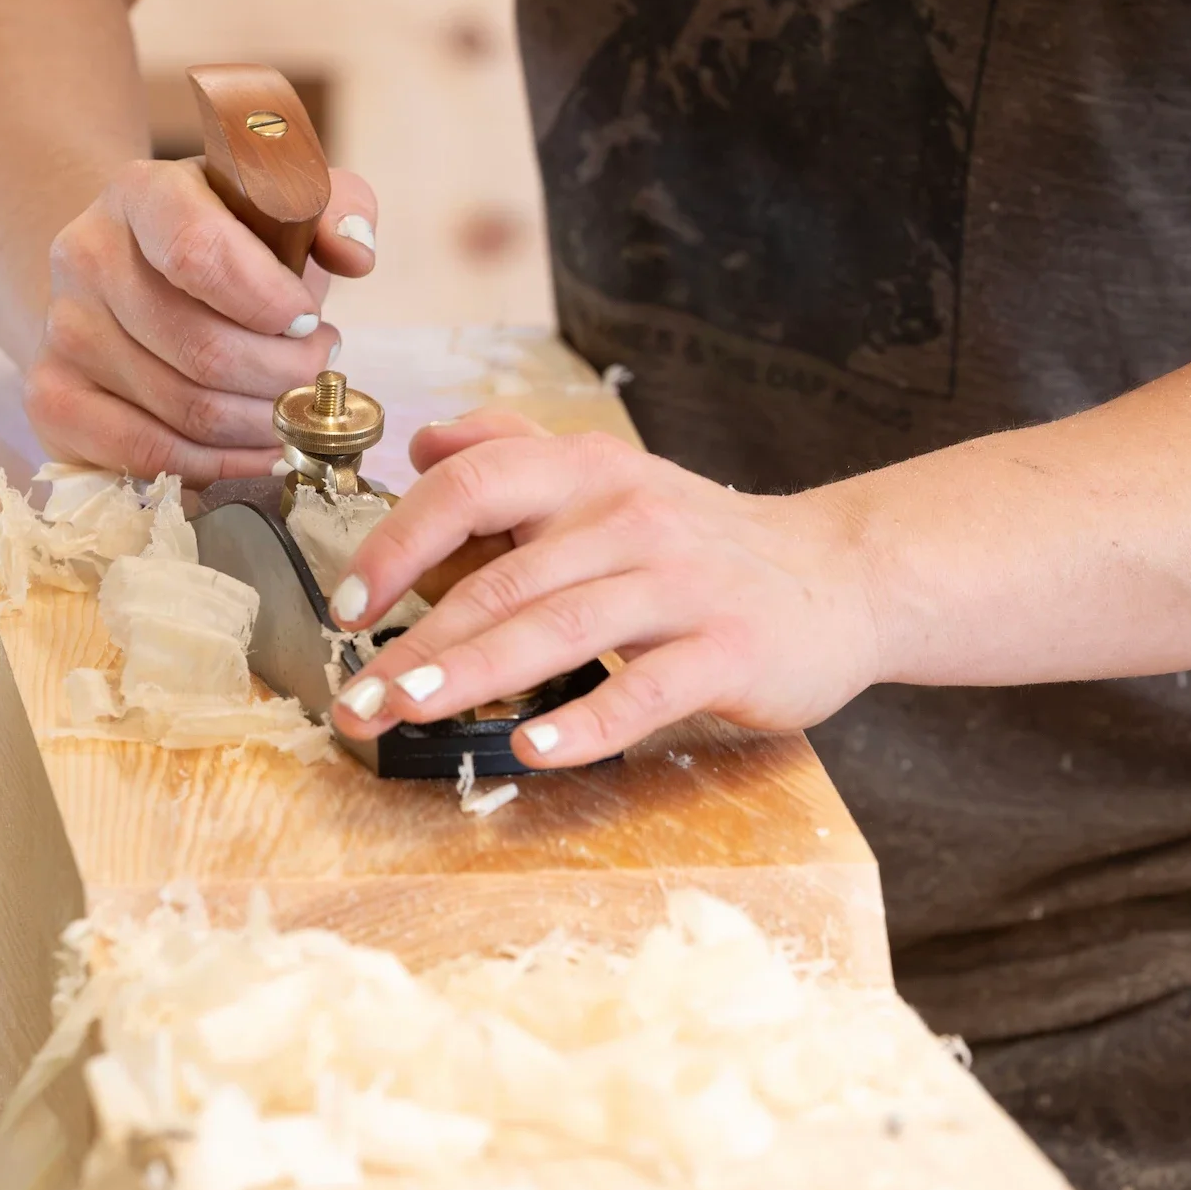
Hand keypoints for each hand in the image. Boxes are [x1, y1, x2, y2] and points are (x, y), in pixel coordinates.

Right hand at [23, 158, 378, 484]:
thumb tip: (355, 253)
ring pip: (187, 410)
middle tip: (317, 369)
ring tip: (292, 398)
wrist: (137, 272)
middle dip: (286, 375)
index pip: (199, 253)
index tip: (311, 320)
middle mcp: (87, 257)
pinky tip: (256, 446)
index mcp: (143, 194)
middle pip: (204, 349)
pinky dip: (219, 464)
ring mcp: (65, 332)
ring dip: (264, 422)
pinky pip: (147, 456)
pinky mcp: (54, 398)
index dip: (270, 303)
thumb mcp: (287, 203)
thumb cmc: (233, 244)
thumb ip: (338, 206)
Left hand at [326, 412, 879, 767]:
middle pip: (503, 576)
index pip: (473, 485)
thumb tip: (423, 441)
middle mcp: (632, 520)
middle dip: (415, 641)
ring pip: (560, 629)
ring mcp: (683, 586)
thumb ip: (517, 456)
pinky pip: (645, 689)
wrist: (843, 574)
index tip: (347, 605)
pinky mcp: (729, 650)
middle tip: (353, 698)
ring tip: (407, 710)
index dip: (397, 542)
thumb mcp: (615, 481)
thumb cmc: (709, 544)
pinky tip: (532, 748)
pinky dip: (585, 723)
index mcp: (591, 475)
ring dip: (472, 674)